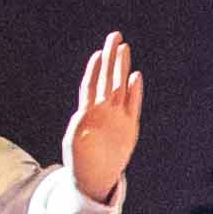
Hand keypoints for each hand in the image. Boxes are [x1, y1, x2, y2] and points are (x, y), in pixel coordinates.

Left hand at [64, 31, 142, 201]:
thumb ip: (80, 133)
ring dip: (122, 68)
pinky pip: (133, 105)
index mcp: (88, 112)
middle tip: (115, 36)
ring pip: (120, 87)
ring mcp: (117, 117)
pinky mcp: (129, 126)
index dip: (95, 69)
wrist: (95, 177)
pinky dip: (135, 91)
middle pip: (107, 78)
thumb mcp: (75, 146)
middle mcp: (103, 110)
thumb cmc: (80, 161)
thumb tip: (83, 123)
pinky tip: (136, 76)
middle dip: (111, 58)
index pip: (92, 84)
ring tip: (125, 49)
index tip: (99, 52)